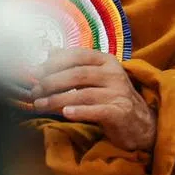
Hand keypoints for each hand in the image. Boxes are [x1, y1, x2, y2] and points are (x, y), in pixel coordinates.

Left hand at [31, 48, 156, 152]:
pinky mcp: (121, 112)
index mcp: (106, 61)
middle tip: (34, 90)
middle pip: (77, 74)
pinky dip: (80, 111)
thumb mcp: (95, 77)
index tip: (35, 72)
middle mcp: (114, 73)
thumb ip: (74, 64)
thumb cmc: (112, 97)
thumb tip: (50, 51)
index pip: (77, 56)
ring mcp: (118, 93)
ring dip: (57, 99)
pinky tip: (65, 114)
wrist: (141, 123)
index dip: (54, 63)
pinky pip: (97, 110)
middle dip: (51, 82)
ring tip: (40, 104)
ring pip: (83, 93)